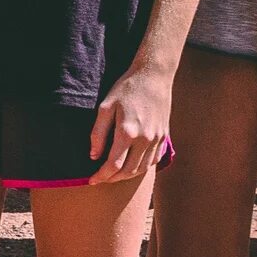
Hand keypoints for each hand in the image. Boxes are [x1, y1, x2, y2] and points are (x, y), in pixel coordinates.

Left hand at [88, 62, 174, 184]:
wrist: (153, 76)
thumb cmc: (126, 89)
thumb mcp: (105, 107)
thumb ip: (98, 133)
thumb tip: (94, 156)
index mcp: (127, 132)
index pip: (114, 165)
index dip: (101, 176)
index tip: (92, 180)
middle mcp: (145, 139)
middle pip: (128, 171)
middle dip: (112, 179)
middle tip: (101, 178)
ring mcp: (157, 139)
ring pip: (142, 169)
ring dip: (127, 176)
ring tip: (114, 175)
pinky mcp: (164, 136)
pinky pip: (154, 160)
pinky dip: (142, 167)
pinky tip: (132, 165)